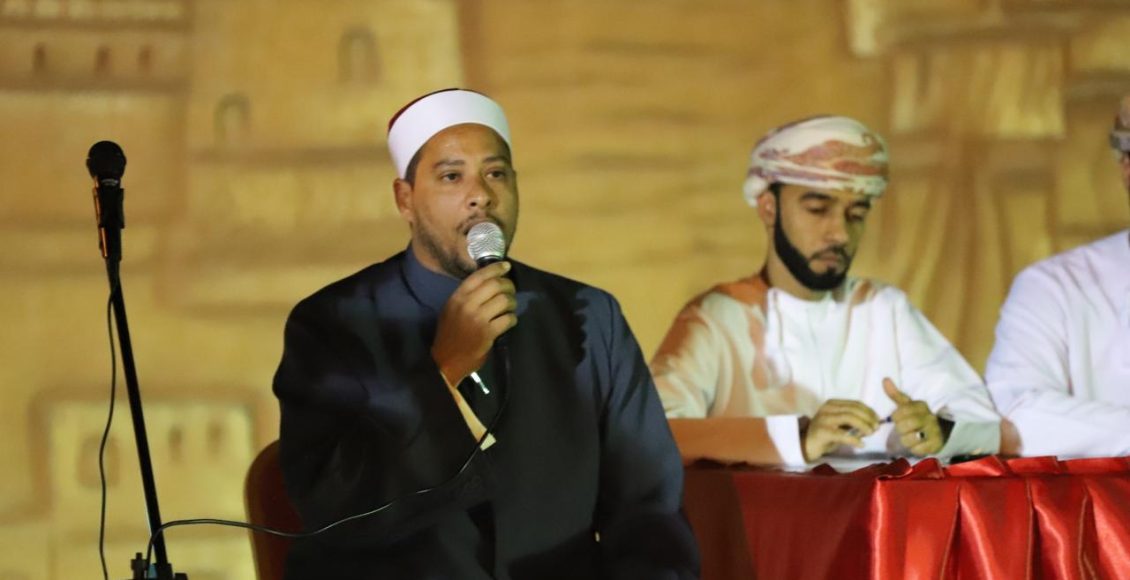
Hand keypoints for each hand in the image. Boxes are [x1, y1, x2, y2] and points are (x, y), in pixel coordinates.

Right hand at [431, 261, 516, 384]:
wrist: (445, 360)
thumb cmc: (450, 334)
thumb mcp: (451, 310)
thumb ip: (466, 296)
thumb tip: (489, 281)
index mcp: (457, 297)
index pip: (479, 276)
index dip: (495, 268)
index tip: (506, 266)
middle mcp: (467, 305)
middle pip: (495, 285)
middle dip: (508, 285)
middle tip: (511, 290)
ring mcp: (478, 319)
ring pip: (504, 300)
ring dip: (512, 302)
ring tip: (510, 307)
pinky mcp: (488, 333)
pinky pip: (508, 319)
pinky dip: (512, 318)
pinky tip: (509, 321)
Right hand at [802, 399, 880, 461]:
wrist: (806, 445)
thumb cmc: (826, 435)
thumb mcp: (841, 425)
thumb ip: (854, 423)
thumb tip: (873, 424)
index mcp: (833, 403)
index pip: (855, 403)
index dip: (869, 411)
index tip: (878, 420)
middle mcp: (828, 408)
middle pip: (853, 409)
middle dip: (868, 418)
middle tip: (876, 428)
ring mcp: (824, 419)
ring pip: (849, 417)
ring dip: (863, 425)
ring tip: (870, 433)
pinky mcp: (822, 432)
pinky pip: (842, 434)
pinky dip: (854, 439)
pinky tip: (861, 444)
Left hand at [883, 378, 943, 455]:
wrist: (939, 430)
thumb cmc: (918, 417)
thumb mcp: (907, 405)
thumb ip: (895, 394)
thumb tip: (885, 380)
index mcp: (921, 406)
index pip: (901, 411)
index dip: (896, 417)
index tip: (898, 418)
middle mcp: (929, 418)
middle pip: (904, 426)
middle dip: (900, 429)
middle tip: (904, 429)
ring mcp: (934, 432)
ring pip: (909, 439)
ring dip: (906, 439)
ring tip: (910, 436)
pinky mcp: (935, 445)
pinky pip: (917, 450)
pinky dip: (914, 449)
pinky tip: (917, 444)